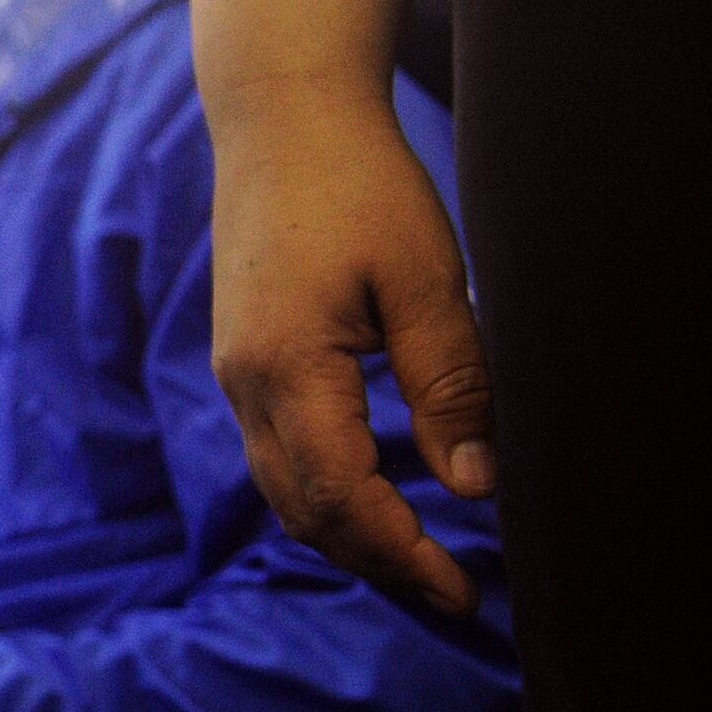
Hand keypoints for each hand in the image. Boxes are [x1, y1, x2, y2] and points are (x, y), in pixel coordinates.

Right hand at [207, 84, 492, 615]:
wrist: (280, 120)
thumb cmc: (360, 187)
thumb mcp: (429, 282)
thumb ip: (451, 385)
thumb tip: (473, 486)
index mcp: (288, 372)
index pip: (344, 497)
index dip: (402, 553)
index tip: (460, 588)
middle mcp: (247, 386)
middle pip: (305, 512)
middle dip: (376, 562)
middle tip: (450, 591)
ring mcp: (238, 374)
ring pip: (284, 490)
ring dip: (347, 535)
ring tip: (415, 558)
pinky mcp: (245, 359)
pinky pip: (277, 455)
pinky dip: (325, 493)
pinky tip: (373, 495)